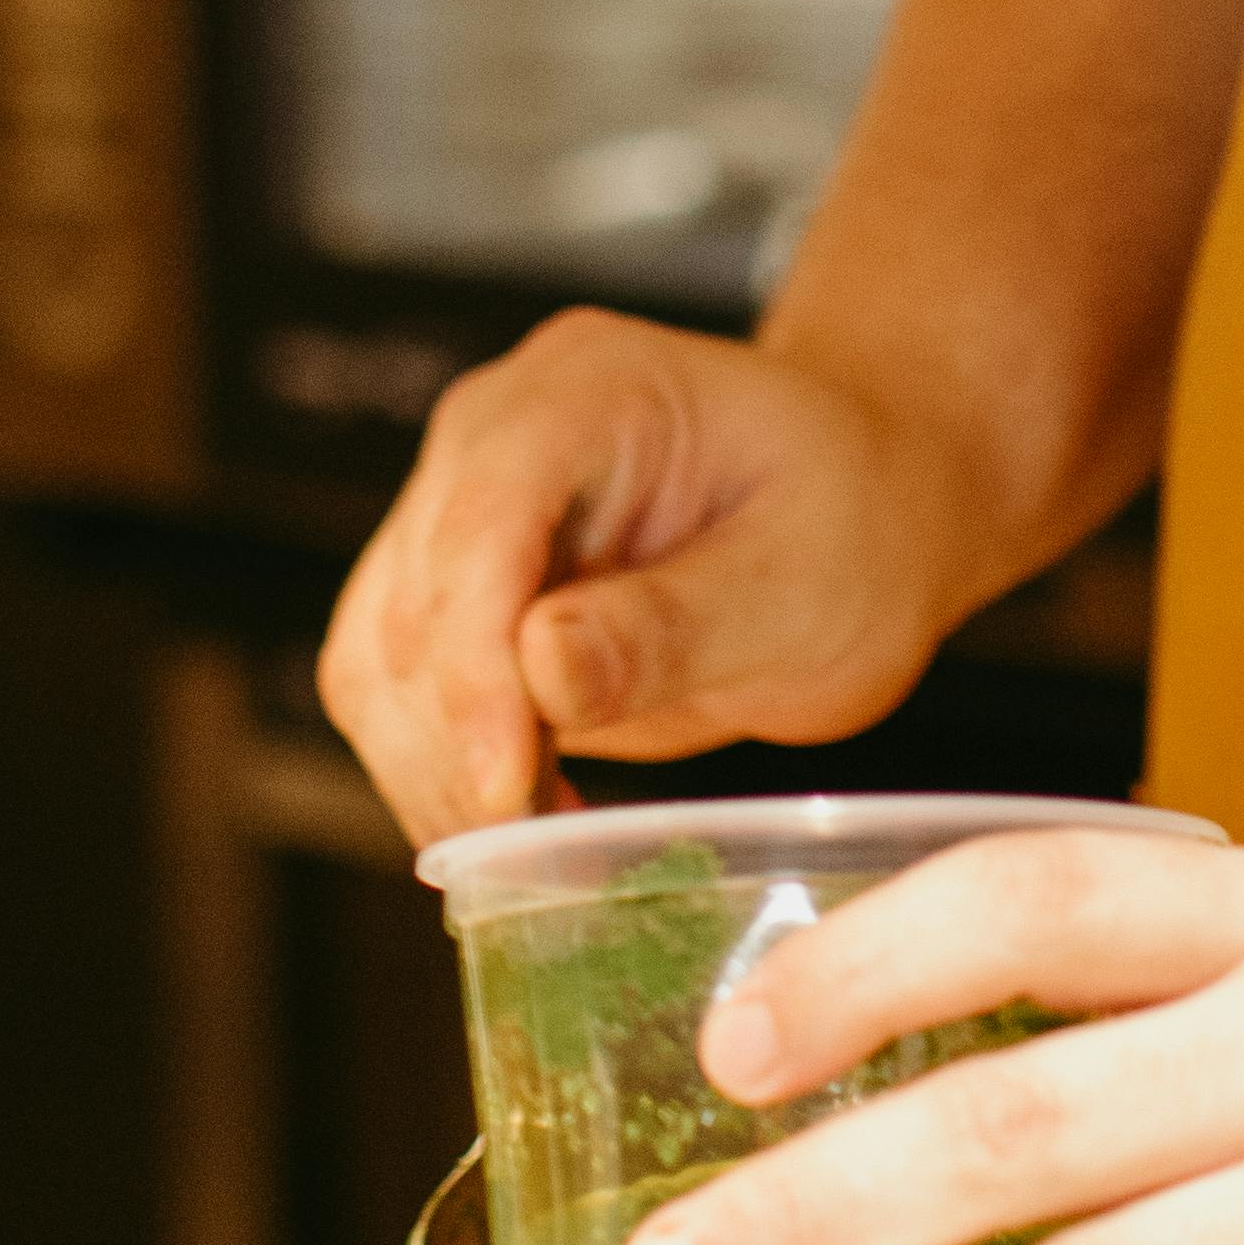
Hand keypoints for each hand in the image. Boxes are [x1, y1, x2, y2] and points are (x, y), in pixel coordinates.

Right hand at [316, 313, 979, 838]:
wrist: (866, 508)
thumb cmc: (857, 523)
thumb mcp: (805, 578)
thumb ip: (674, 624)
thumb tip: (537, 669)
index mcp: (586, 389)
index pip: (481, 525)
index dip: (474, 666)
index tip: (507, 785)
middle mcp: (494, 433)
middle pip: (412, 602)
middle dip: (459, 743)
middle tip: (540, 855)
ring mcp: (461, 508)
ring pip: (377, 660)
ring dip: (437, 773)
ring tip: (540, 847)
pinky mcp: (454, 591)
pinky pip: (397, 693)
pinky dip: (442, 772)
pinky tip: (525, 820)